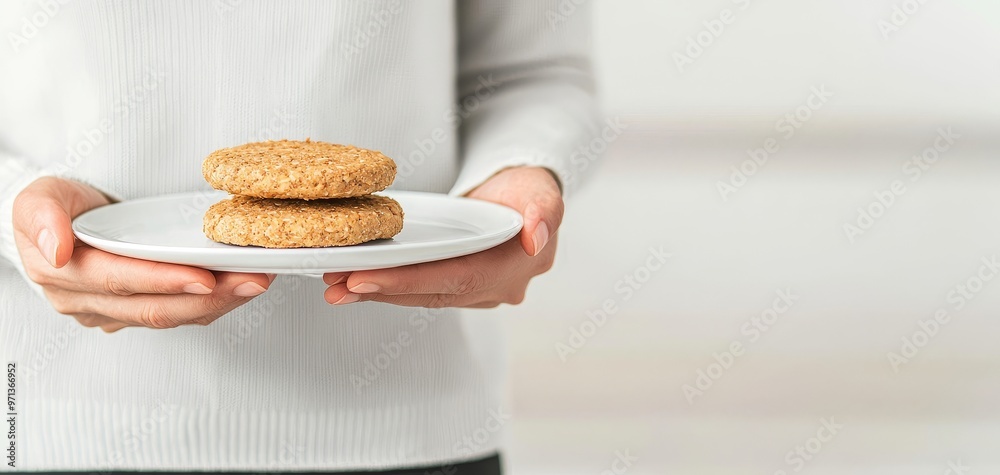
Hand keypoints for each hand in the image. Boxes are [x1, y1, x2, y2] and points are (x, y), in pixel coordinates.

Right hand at [12, 177, 274, 331]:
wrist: (58, 220)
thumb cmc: (55, 207)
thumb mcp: (36, 198)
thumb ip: (41, 218)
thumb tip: (56, 249)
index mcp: (65, 276)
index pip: (121, 281)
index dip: (164, 281)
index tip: (205, 276)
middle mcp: (89, 303)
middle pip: (155, 308)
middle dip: (208, 298)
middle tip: (251, 281)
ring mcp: (114, 312)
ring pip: (173, 316)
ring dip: (219, 303)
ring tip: (256, 282)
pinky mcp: (136, 312)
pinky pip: (180, 314)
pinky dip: (214, 302)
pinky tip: (241, 286)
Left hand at [323, 166, 562, 307]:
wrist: (525, 192)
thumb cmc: (530, 186)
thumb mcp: (543, 190)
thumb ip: (544, 211)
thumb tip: (535, 237)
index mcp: (519, 267)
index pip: (458, 279)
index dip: (409, 282)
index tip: (365, 279)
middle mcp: (498, 288)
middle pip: (432, 293)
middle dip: (382, 291)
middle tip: (336, 285)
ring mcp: (478, 291)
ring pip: (422, 295)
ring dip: (377, 292)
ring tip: (333, 286)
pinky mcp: (458, 284)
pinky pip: (420, 289)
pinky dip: (386, 286)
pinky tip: (352, 281)